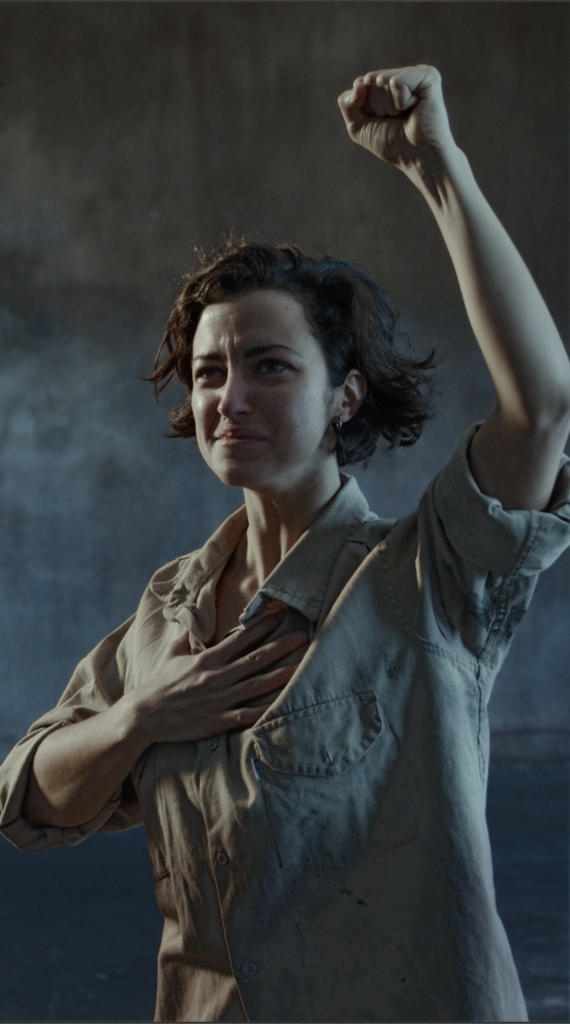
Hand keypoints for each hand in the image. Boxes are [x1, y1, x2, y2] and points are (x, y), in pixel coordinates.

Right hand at [127, 612, 307, 743]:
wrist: (145, 715)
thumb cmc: (159, 683)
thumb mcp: (172, 654)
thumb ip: (187, 637)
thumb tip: (194, 622)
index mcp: (208, 659)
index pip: (241, 638)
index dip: (262, 626)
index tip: (280, 615)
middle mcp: (217, 677)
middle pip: (257, 659)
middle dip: (282, 646)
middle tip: (304, 636)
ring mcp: (220, 700)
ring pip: (257, 685)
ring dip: (282, 675)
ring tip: (303, 666)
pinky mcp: (218, 721)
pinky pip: (248, 715)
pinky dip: (266, 709)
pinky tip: (284, 703)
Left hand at [338, 64, 453, 168]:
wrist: (418, 158)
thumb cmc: (392, 144)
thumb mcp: (359, 126)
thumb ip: (347, 103)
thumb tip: (360, 83)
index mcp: (386, 85)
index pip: (360, 84)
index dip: (365, 108)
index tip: (383, 120)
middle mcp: (400, 76)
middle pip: (370, 80)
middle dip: (378, 107)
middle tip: (397, 119)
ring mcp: (414, 73)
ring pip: (382, 80)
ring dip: (390, 106)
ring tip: (406, 115)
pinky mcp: (428, 75)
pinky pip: (397, 82)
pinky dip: (402, 101)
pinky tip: (415, 108)